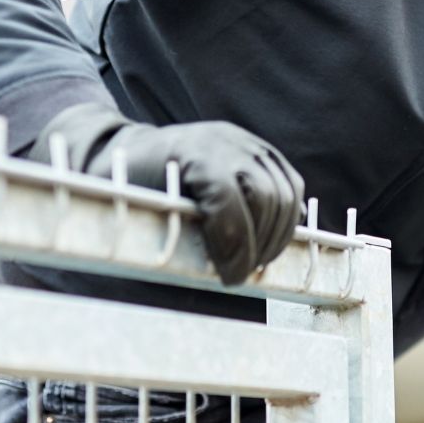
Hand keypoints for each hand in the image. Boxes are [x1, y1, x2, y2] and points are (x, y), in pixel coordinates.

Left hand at [28, 103, 305, 284]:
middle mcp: (225, 141)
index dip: (235, 246)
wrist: (136, 150)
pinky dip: (287, 219)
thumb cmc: (132, 185)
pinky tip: (268, 243)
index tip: (230, 279)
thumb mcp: (136, 207)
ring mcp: (248, 143)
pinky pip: (291, 187)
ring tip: (256, 263)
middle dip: (258, 246)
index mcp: (192, 151)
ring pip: (284, 194)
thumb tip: (192, 282)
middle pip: (265, 197)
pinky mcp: (263, 153)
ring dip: (276, 237)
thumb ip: (165, 235)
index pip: (228, 200)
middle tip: (241, 275)